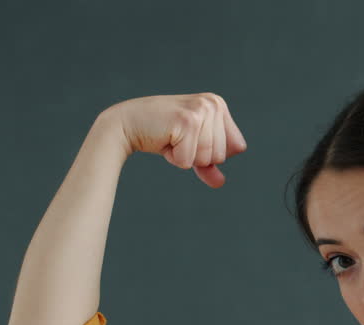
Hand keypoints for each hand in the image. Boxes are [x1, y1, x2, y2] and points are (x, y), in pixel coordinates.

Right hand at [106, 92, 248, 188]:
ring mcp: (201, 111)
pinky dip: (175, 158)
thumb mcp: (191, 148)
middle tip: (177, 138)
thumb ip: (209, 165)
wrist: (126, 123)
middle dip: (197, 156)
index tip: (190, 138)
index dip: (212, 153)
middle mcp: (213, 103)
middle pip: (222, 155)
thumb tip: (220, 183)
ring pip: (207, 159)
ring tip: (171, 138)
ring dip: (186, 157)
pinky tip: (164, 140)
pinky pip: (189, 161)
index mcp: (219, 105)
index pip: (237, 147)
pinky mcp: (187, 122)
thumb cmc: (160, 134)